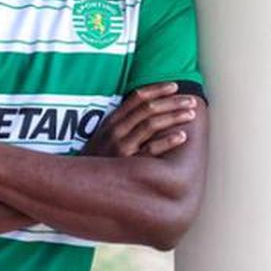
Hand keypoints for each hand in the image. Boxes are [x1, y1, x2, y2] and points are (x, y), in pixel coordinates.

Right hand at [82, 82, 197, 157]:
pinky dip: (167, 141)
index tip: (174, 86)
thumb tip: (149, 110)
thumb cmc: (97, 159)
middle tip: (191, 100)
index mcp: (112, 120)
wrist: (79, 184)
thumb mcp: (105, 136)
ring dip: (174, 117)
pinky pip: (150, 150)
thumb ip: (123, 123)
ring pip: (151, 124)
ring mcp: (121, 146)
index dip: (157, 89)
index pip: (136, 97)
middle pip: (148, 108)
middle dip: (172, 102)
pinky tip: (182, 136)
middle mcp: (116, 130)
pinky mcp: (127, 164)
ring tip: (191, 114)